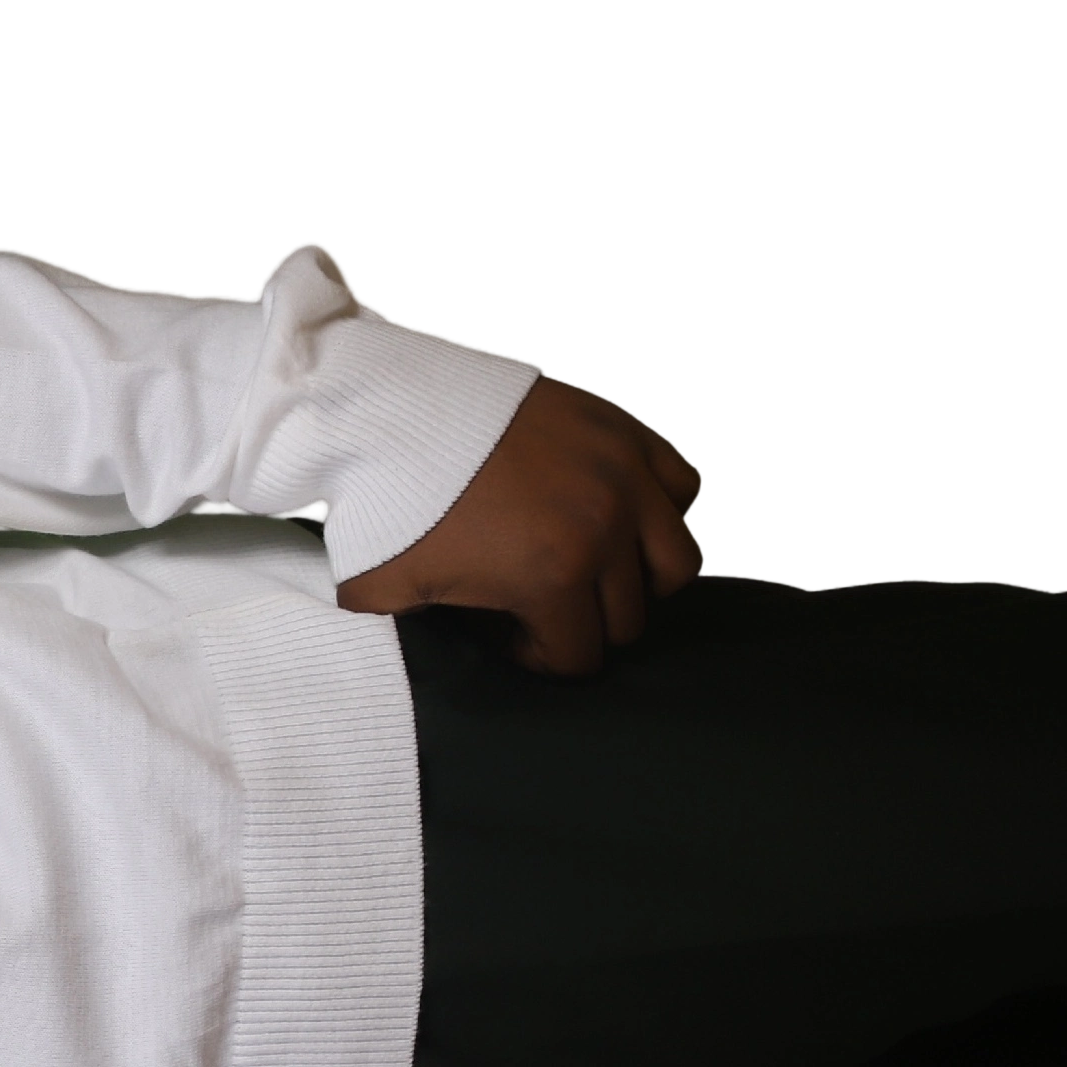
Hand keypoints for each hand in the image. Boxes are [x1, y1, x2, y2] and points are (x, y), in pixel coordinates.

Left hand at [333, 371, 710, 678]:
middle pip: (629, 618)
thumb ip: (424, 631)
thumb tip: (448, 641)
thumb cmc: (384, 501)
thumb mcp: (383, 589)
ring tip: (597, 569)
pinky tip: (617, 516)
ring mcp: (625, 474)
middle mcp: (606, 528)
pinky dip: (662, 511)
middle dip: (586, 624)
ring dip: (641, 579)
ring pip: (680, 560)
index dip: (544, 660)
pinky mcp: (627, 429)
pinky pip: (683, 487)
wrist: (390, 406)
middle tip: (546, 606)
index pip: (580, 656)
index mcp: (553, 576)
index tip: (514, 639)